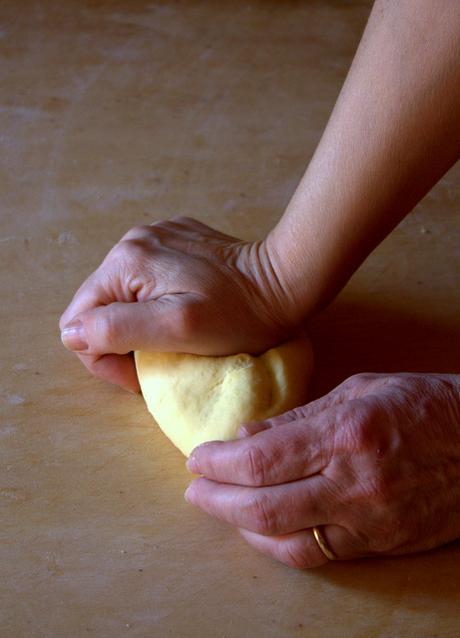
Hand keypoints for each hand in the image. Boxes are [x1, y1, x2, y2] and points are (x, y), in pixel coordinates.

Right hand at [59, 217, 296, 390]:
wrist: (285, 280)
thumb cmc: (237, 314)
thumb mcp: (176, 329)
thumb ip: (118, 328)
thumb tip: (73, 333)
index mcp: (125, 262)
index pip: (78, 320)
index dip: (102, 356)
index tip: (141, 374)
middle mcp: (132, 242)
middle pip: (99, 306)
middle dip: (120, 341)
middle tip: (159, 360)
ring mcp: (154, 237)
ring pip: (122, 295)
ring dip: (138, 323)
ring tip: (173, 338)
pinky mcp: (175, 240)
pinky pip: (147, 280)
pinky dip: (156, 302)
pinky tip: (185, 310)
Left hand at [184, 372, 459, 568]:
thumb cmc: (421, 404)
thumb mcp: (358, 391)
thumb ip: (298, 417)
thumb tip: (246, 437)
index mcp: (346, 434)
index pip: (261, 459)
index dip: (218, 463)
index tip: (197, 458)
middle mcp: (355, 484)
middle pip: (263, 508)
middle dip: (216, 500)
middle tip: (194, 489)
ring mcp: (369, 521)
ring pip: (286, 542)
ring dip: (240, 528)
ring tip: (219, 508)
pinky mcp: (380, 544)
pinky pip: (318, 555)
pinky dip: (278, 545)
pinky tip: (260, 529)